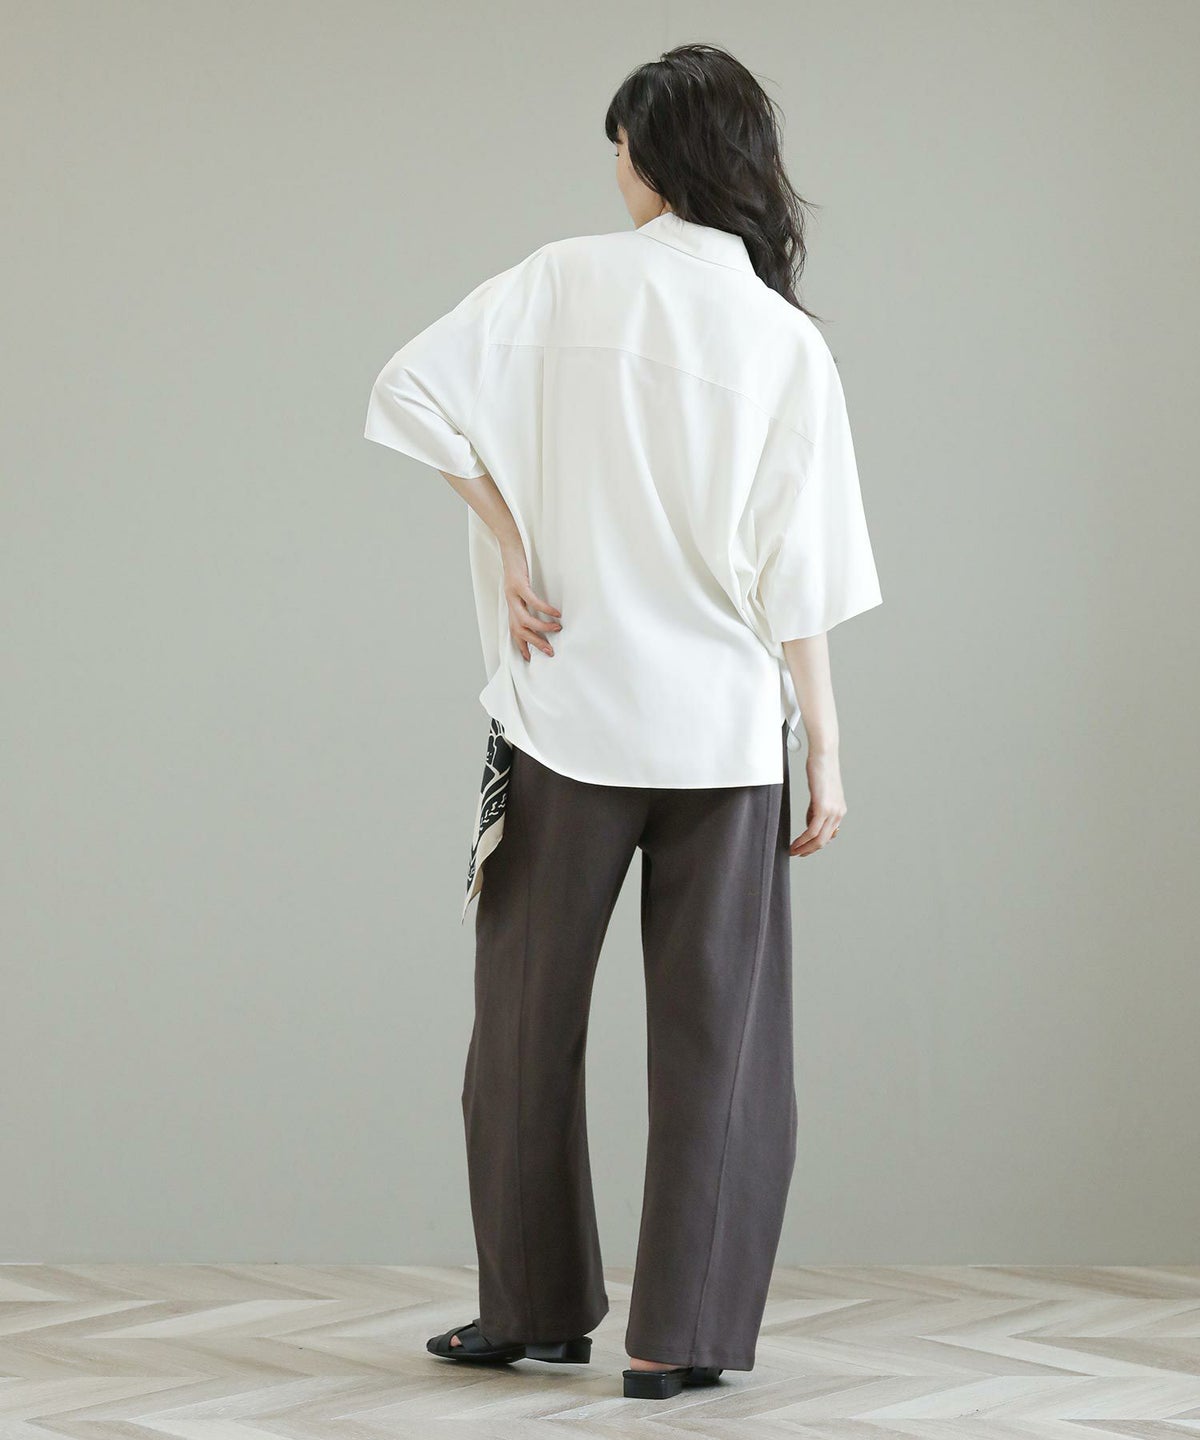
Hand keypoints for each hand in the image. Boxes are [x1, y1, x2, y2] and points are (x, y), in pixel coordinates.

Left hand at [501, 542, 561, 661]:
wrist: (510, 544)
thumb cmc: (520, 564)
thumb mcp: (524, 585)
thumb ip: (529, 599)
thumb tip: (545, 612)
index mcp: (511, 605)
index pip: (515, 631)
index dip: (521, 646)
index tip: (530, 659)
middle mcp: (510, 602)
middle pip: (519, 631)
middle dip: (535, 643)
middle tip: (550, 652)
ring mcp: (512, 594)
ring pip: (524, 620)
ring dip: (541, 628)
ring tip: (557, 630)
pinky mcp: (518, 584)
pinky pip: (532, 602)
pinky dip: (544, 609)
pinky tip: (556, 613)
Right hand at [789, 747, 845, 855]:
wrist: (824, 755)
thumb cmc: (820, 769)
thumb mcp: (820, 793)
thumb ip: (816, 809)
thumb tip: (810, 822)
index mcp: (839, 810)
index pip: (828, 835)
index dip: (815, 844)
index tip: (803, 847)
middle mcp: (839, 813)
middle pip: (824, 841)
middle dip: (809, 850)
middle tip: (796, 854)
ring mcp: (832, 811)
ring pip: (818, 839)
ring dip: (804, 848)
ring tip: (793, 851)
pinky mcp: (823, 807)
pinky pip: (812, 830)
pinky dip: (802, 840)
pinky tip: (795, 843)